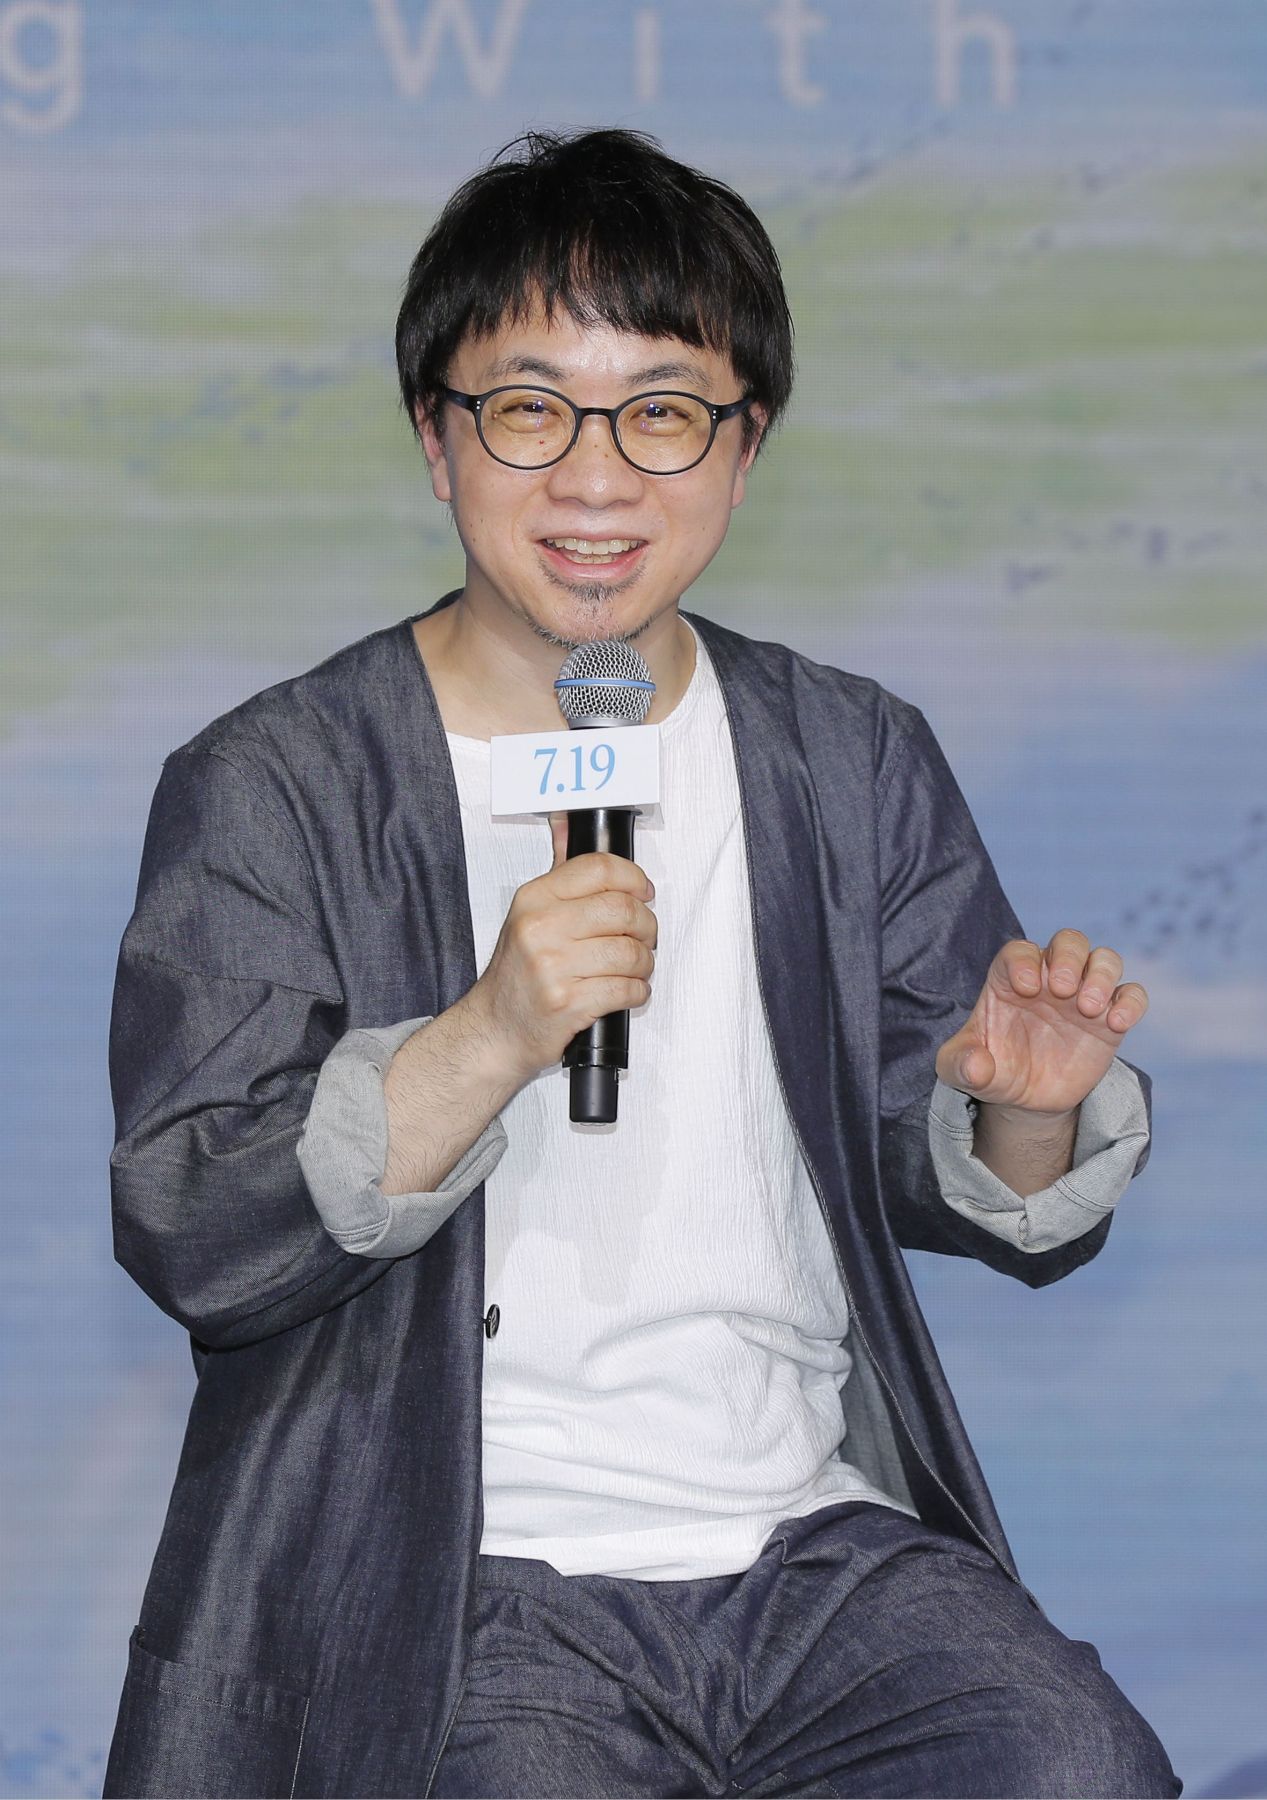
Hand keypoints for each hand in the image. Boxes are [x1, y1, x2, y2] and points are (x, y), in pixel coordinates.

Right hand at [461, 815, 656, 1086]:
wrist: (494, 1029)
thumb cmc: (517, 973)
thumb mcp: (528, 914)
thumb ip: (557, 872)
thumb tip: (565, 821)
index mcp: (534, 899)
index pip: (599, 869)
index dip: (634, 878)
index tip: (644, 892)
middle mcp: (540, 928)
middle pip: (623, 910)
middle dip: (646, 926)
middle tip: (644, 937)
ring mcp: (552, 967)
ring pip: (630, 953)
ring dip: (644, 963)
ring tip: (636, 967)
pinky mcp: (567, 1004)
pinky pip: (625, 989)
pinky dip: (637, 991)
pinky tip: (628, 990)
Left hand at [934, 928, 1148, 1116]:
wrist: (1026, 1099)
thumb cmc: (992, 1070)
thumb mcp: (960, 1069)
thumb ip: (960, 1064)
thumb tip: (977, 1067)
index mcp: (1010, 979)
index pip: (1019, 951)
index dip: (1023, 961)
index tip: (1025, 988)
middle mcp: (1050, 979)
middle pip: (1069, 941)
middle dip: (1069, 957)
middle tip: (1062, 990)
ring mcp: (1083, 996)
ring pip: (1105, 960)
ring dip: (1102, 975)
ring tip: (1087, 1008)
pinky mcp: (1109, 1020)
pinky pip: (1132, 995)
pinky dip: (1131, 1002)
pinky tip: (1116, 1024)